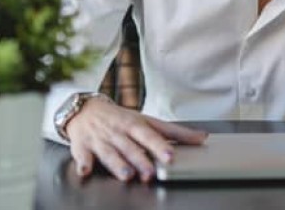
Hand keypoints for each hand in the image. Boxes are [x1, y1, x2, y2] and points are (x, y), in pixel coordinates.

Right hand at [65, 96, 207, 181]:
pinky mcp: (82, 146)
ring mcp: (100, 139)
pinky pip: (82, 156)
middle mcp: (119, 132)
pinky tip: (85, 171)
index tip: (171, 157)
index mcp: (135, 125)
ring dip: (118, 165)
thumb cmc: (121, 118)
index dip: (160, 146)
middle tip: (151, 173)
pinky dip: (83, 163)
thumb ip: (174, 132)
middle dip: (141, 160)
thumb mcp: (147, 121)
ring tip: (127, 176)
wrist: (85, 109)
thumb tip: (202, 138)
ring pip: (110, 153)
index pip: (150, 135)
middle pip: (131, 147)